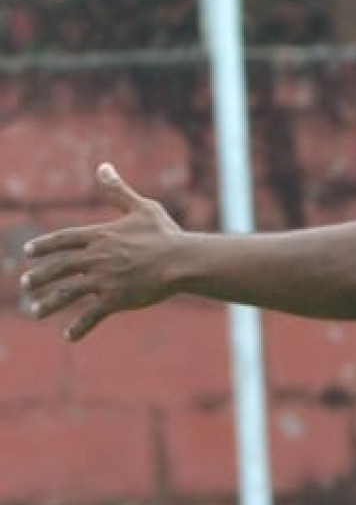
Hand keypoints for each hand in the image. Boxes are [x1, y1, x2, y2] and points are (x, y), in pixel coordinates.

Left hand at [19, 163, 183, 341]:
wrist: (182, 261)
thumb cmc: (166, 234)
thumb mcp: (141, 206)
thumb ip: (117, 190)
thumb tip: (102, 167)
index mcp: (99, 235)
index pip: (62, 240)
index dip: (43, 246)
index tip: (27, 253)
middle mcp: (96, 257)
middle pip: (59, 267)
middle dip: (38, 276)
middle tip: (25, 284)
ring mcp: (104, 279)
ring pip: (68, 292)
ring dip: (49, 302)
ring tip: (35, 311)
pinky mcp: (117, 299)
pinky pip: (92, 315)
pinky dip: (79, 327)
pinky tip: (67, 337)